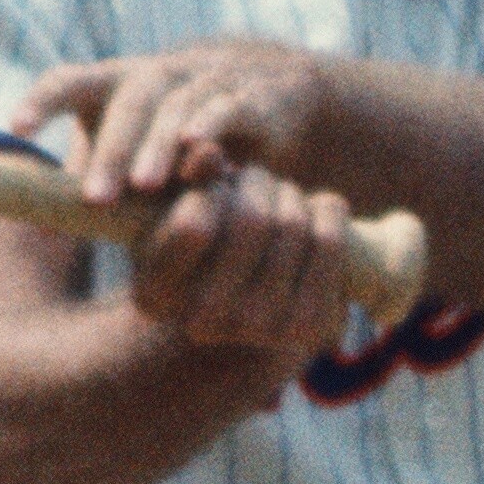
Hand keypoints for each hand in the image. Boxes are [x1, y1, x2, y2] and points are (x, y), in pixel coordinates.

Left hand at [28, 40, 340, 211]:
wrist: (272, 97)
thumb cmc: (183, 135)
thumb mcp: (136, 151)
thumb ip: (96, 173)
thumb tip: (41, 226)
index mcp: (118, 83)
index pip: (70, 80)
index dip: (42, 100)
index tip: (16, 128)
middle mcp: (159, 74)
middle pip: (128, 101)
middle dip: (111, 150)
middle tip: (95, 199)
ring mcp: (207, 80)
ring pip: (176, 105)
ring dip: (157, 145)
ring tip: (143, 186)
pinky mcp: (252, 97)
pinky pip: (228, 107)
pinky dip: (212, 125)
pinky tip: (197, 150)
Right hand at [112, 164, 369, 352]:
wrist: (276, 275)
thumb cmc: (218, 223)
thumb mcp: (192, 196)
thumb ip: (193, 173)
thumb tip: (205, 151)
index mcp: (153, 293)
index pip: (192, 225)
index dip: (214, 189)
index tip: (220, 185)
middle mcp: (201, 324)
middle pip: (250, 219)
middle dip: (259, 182)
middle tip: (260, 180)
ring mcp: (258, 332)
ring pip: (292, 223)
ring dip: (292, 194)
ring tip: (283, 197)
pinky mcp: (309, 329)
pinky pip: (330, 240)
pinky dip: (328, 210)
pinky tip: (317, 214)